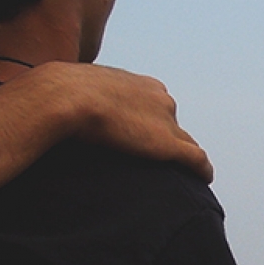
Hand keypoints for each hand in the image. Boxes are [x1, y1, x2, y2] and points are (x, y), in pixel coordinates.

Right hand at [33, 62, 213, 182]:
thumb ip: (84, 99)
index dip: (152, 124)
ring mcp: (167, 121)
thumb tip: (65, 108)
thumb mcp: (77, 89)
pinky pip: (196, 159)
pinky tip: (203, 180)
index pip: (157, 107)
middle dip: (167, 139)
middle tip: (158, 159)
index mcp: (142, 85)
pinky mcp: (169, 144)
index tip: (145, 138)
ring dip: (185, 157)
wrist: (64, 96)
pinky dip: (201, 170)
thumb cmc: (60, 93)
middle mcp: (161, 99)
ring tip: (184, 173)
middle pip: (172, 124)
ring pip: (186, 143)